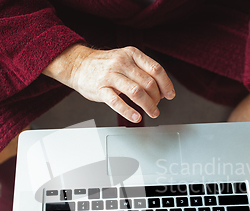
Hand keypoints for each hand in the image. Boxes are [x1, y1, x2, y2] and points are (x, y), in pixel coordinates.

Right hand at [43, 44, 174, 122]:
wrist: (79, 65)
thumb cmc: (105, 65)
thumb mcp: (126, 59)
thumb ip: (142, 70)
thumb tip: (161, 88)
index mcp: (132, 54)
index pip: (156, 69)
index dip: (166, 84)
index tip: (170, 95)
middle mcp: (122, 63)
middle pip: (148, 83)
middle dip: (157, 98)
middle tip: (157, 106)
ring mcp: (110, 76)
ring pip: (136, 92)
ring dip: (148, 106)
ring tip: (152, 113)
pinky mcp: (100, 89)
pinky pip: (117, 102)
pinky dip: (128, 112)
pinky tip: (136, 117)